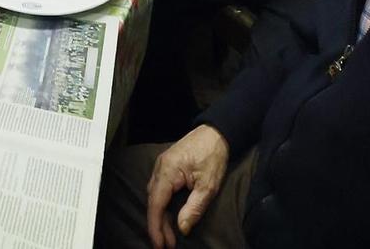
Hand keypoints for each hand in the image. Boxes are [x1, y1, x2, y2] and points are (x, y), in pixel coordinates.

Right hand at [144, 125, 230, 248]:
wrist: (216, 132)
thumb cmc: (213, 155)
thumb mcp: (208, 185)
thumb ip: (194, 207)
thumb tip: (181, 228)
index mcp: (167, 171)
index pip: (156, 204)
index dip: (156, 226)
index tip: (159, 244)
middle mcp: (159, 168)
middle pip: (153, 202)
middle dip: (158, 225)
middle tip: (167, 245)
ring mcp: (161, 166)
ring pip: (155, 196)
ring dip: (161, 217)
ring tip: (169, 236)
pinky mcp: (167, 167)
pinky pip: (159, 190)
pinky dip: (163, 206)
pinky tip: (169, 216)